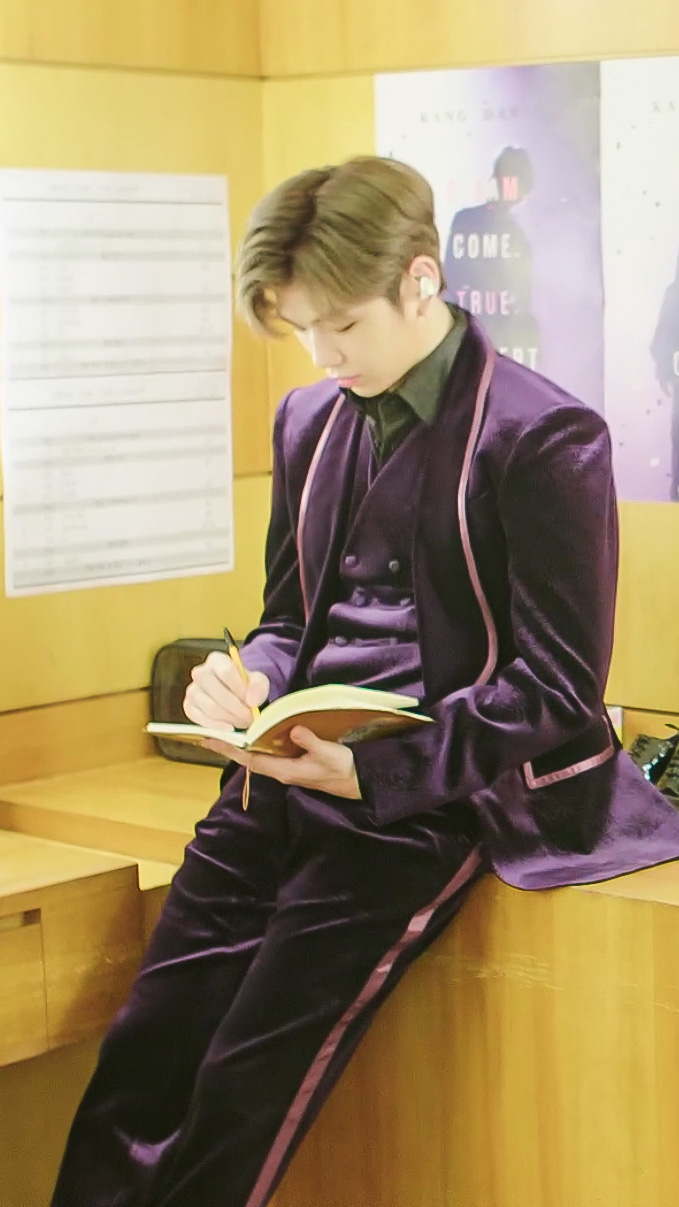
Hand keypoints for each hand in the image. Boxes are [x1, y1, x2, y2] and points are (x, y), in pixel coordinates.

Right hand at [183, 651, 269, 732]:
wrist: (235, 695)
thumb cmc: (245, 685)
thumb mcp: (258, 681)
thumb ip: (259, 686)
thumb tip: (252, 701)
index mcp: (217, 660)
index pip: (226, 672)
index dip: (240, 689)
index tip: (252, 702)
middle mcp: (200, 672)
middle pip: (217, 692)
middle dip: (236, 708)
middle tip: (250, 717)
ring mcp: (193, 690)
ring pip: (209, 707)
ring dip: (229, 718)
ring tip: (242, 721)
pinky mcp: (189, 706)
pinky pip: (199, 719)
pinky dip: (216, 726)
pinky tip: (229, 728)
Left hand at [202, 726, 361, 799]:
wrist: (356, 780)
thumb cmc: (341, 769)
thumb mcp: (327, 753)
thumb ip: (310, 741)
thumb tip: (293, 728)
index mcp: (284, 770)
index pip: (251, 760)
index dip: (231, 750)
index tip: (211, 740)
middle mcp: (281, 770)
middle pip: (250, 758)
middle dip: (231, 746)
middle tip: (210, 732)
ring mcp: (287, 767)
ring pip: (259, 755)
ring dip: (243, 744)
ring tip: (226, 730)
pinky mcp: (294, 762)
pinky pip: (270, 752)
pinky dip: (259, 742)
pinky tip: (255, 731)